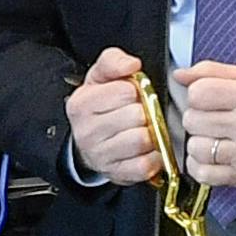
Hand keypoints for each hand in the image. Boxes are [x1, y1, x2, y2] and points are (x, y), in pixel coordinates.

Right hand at [67, 48, 160, 184]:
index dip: (134, 90)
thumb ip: (113, 61)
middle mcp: (87, 131)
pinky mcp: (117, 174)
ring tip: (143, 129)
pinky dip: (153, 156)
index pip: (125, 91)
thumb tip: (131, 64)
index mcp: (82, 104)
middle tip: (139, 114)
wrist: (90, 142)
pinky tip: (146, 149)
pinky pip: (146, 164)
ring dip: (150, 133)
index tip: (130, 95)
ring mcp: (101, 155)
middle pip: (136, 116)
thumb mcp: (100, 77)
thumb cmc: (100, 107)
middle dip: (144, 112)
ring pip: (142, 139)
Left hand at [173, 61, 235, 187]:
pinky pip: (203, 173)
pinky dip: (200, 165)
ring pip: (195, 148)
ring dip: (199, 142)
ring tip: (214, 137)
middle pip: (193, 121)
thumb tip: (180, 75)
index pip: (198, 93)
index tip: (206, 98)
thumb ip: (211, 71)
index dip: (197, 95)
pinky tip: (211, 156)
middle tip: (213, 118)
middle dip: (198, 118)